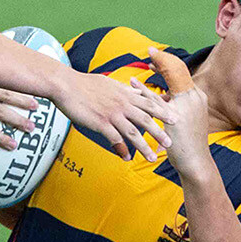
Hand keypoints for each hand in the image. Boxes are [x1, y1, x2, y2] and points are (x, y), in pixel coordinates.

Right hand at [51, 70, 166, 161]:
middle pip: (146, 120)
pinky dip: (122, 149)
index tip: (174, 120)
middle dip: (159, 132)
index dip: (163, 112)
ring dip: (144, 146)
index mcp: (125, 93)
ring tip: (152, 158)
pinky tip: (127, 157)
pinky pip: (115, 139)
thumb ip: (124, 89)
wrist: (66, 85)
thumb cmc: (85, 83)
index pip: (149, 103)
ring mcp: (112, 114)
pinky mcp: (100, 123)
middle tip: (170, 144)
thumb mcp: (109, 83)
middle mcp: (122, 104)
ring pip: (133, 132)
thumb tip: (135, 90)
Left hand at [145, 49, 210, 175]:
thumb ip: (177, 106)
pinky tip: (132, 83)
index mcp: (196, 96)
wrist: (195, 163)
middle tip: (150, 50)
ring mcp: (185, 107)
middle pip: (177, 70)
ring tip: (143, 62)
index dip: (169, 62)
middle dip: (163, 60)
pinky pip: (155, 99)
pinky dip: (143, 89)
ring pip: (167, 83)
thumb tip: (165, 97)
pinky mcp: (174, 118)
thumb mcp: (187, 119)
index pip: (183, 72)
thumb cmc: (188, 143)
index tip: (156, 57)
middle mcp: (193, 98)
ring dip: (155, 70)